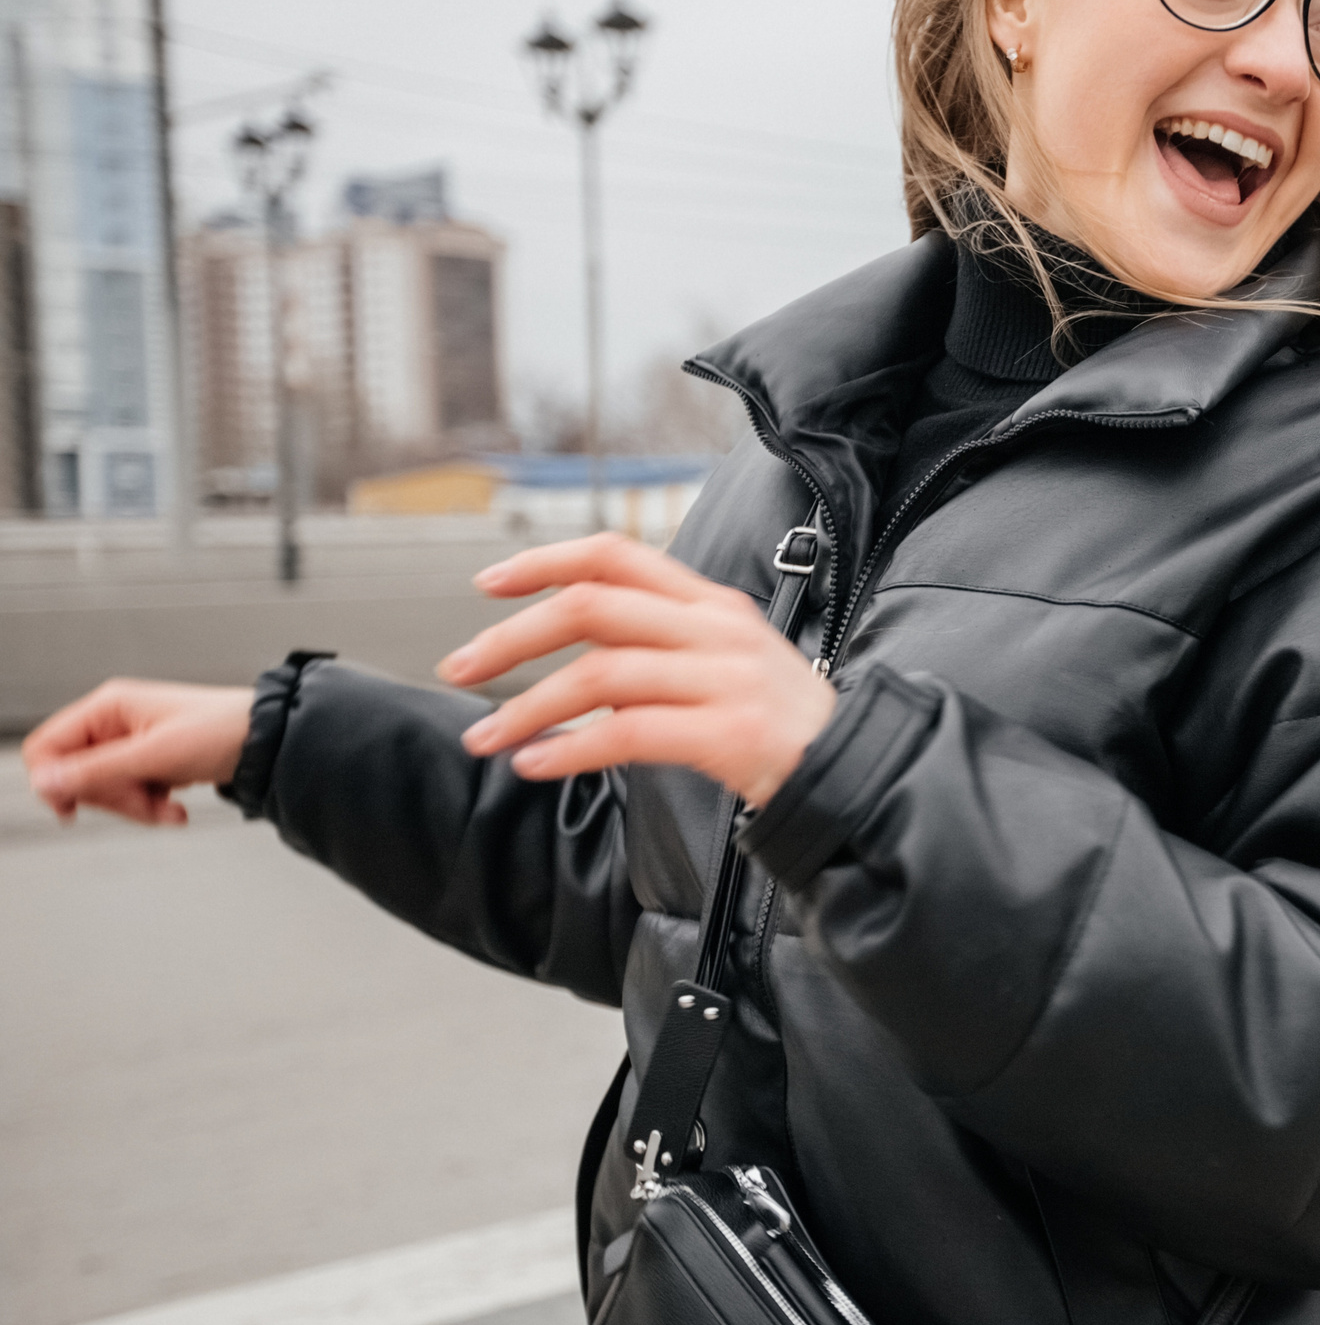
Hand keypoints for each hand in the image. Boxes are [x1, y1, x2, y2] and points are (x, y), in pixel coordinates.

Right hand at [23, 679, 255, 826]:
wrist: (272, 741)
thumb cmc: (223, 732)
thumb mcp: (154, 756)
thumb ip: (97, 771)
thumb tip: (45, 783)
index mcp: (109, 707)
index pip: (49, 746)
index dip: (54, 780)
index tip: (73, 809)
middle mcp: (117, 722)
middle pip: (78, 774)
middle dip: (112, 798)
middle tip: (145, 803)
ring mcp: (135, 743)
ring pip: (107, 790)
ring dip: (137, 806)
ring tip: (169, 808)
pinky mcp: (154, 762)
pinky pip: (133, 793)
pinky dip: (153, 806)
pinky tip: (177, 808)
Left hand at [435, 533, 837, 807]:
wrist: (853, 769)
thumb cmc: (781, 723)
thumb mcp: (725, 662)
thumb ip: (659, 647)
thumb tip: (577, 661)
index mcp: (711, 602)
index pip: (616, 555)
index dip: (545, 561)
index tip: (490, 582)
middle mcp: (715, 629)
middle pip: (591, 608)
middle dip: (512, 639)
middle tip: (462, 669)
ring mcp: (724, 679)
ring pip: (599, 675)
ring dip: (527, 707)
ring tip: (487, 737)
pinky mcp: (729, 732)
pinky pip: (627, 734)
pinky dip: (569, 750)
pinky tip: (536, 764)